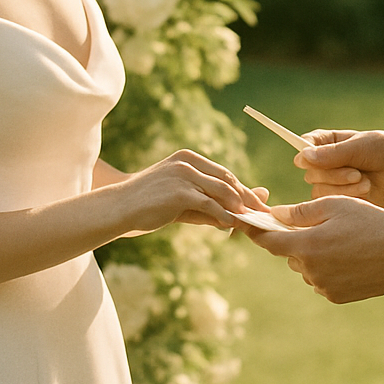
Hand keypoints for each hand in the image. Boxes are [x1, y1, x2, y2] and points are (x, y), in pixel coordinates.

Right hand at [122, 151, 267, 233]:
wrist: (119, 208)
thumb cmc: (149, 205)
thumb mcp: (181, 201)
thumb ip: (209, 204)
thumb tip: (237, 216)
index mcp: (188, 158)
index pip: (223, 173)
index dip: (243, 189)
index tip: (258, 203)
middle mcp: (187, 162)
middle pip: (228, 179)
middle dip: (247, 198)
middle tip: (263, 213)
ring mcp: (184, 175)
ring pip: (222, 191)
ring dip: (240, 207)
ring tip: (252, 221)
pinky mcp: (180, 192)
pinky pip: (210, 205)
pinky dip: (225, 215)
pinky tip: (232, 225)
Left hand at [242, 194, 383, 303]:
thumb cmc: (370, 222)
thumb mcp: (335, 206)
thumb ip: (301, 212)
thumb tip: (275, 214)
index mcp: (306, 246)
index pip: (268, 241)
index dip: (254, 231)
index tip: (244, 224)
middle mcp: (310, 271)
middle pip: (289, 254)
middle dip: (296, 240)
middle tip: (318, 226)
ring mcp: (323, 286)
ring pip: (306, 267)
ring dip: (312, 255)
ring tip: (340, 240)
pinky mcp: (337, 296)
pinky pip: (321, 280)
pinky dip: (327, 269)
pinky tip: (348, 257)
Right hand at [296, 129, 383, 214]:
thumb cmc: (383, 151)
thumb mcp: (362, 146)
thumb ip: (334, 153)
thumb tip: (304, 157)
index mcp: (326, 143)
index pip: (304, 146)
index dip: (306, 154)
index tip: (312, 158)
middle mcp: (324, 165)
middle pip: (311, 173)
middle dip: (333, 175)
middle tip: (355, 173)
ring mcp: (330, 185)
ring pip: (319, 191)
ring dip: (343, 188)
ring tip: (365, 182)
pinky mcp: (339, 203)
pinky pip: (332, 206)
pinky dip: (349, 198)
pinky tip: (366, 192)